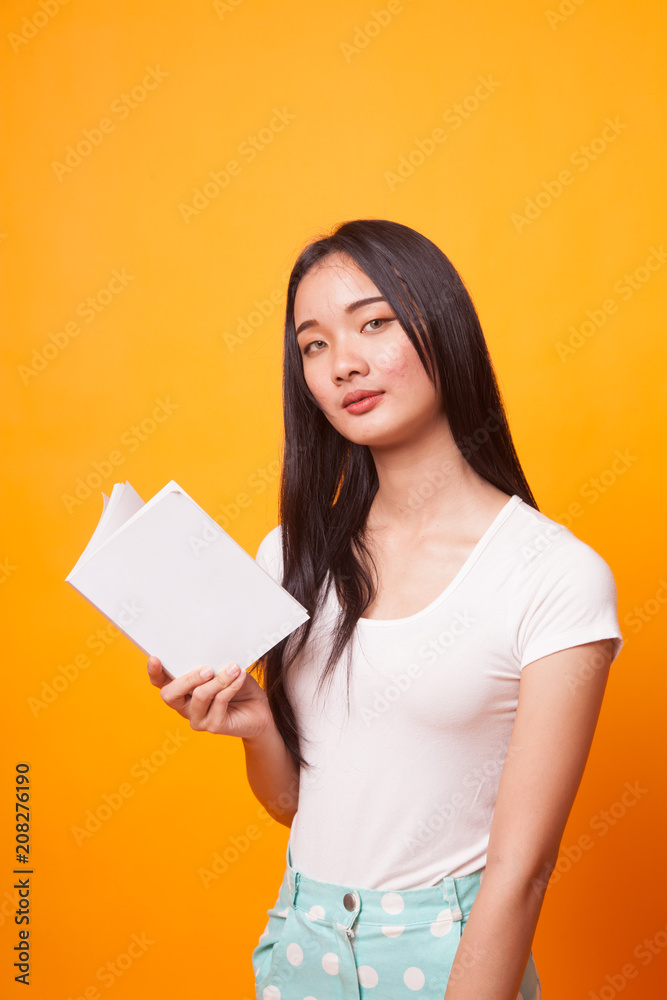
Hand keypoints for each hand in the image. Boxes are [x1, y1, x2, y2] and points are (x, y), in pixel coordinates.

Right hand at [146, 656, 271, 739]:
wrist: (260, 710)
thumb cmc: (239, 686)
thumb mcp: (224, 669)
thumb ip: (212, 664)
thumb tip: (209, 652)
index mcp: (183, 691)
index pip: (160, 683)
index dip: (154, 672)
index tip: (155, 659)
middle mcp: (185, 707)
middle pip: (170, 694)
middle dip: (188, 678)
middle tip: (208, 669)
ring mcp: (198, 719)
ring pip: (199, 696)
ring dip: (218, 680)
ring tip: (233, 669)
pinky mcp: (214, 726)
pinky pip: (219, 702)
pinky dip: (230, 686)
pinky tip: (240, 677)